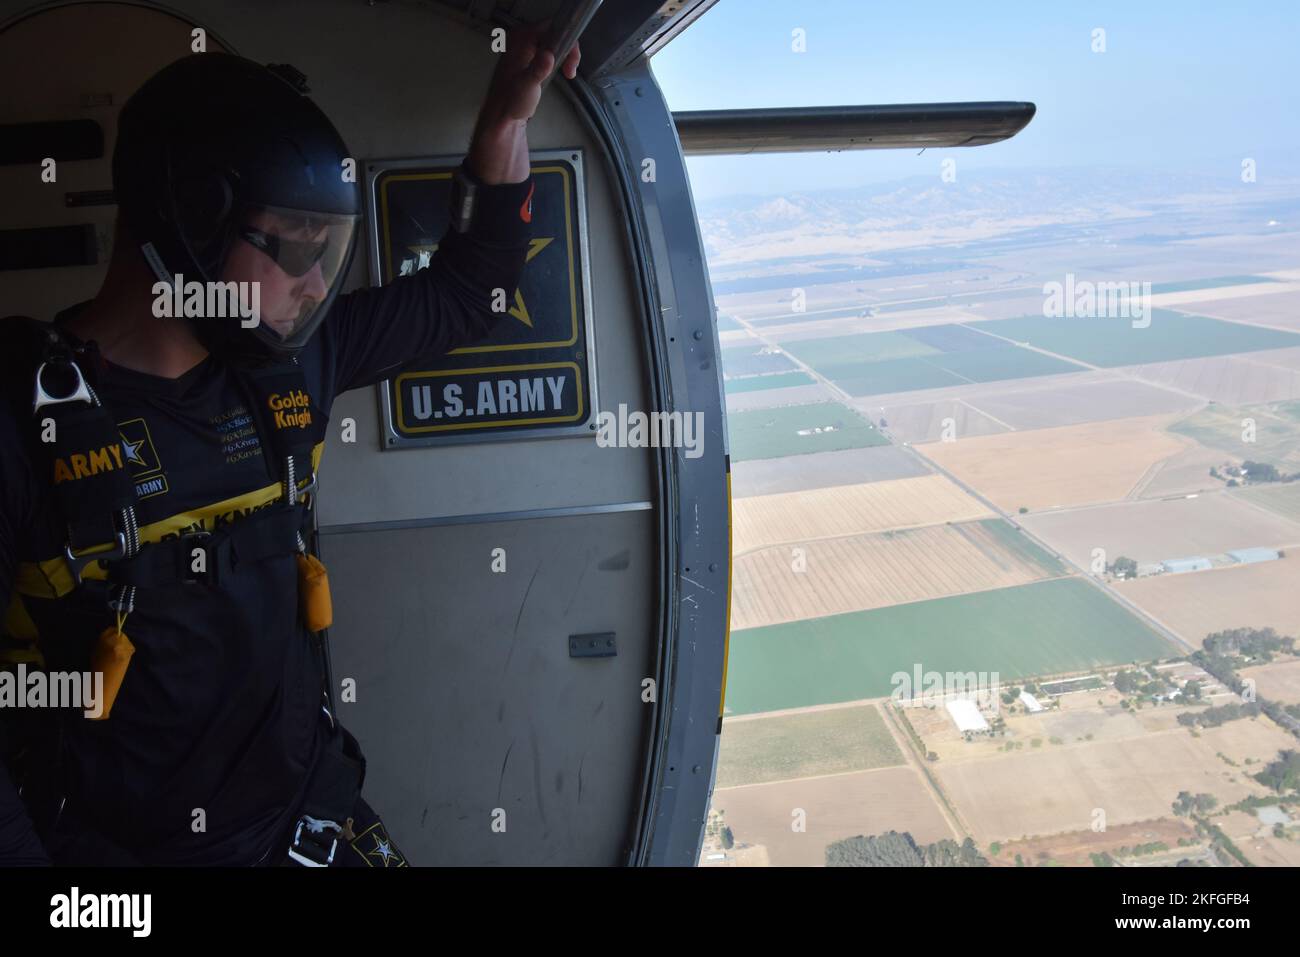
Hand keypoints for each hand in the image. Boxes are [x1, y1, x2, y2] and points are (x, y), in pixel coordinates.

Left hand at [467, 21, 579, 183]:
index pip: (551, 26)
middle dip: (567, 50)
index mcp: (520, 40)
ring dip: (564, 55)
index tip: (571, 62)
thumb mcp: (527, 85)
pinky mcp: (526, 59)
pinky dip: (557, 59)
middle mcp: (520, 39)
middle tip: (570, 70)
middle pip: (553, 32)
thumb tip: (549, 55)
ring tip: (568, 73)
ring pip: (552, 42)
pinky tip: (559, 72)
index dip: (567, 41)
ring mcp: (523, 49)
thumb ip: (538, 68)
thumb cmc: (511, 102)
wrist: (501, 118)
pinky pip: (547, 50)